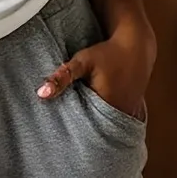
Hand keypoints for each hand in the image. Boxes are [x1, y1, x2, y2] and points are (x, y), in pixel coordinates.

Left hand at [37, 22, 154, 119]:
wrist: (136, 46)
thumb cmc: (108, 53)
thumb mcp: (83, 61)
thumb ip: (63, 76)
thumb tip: (41, 94)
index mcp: (106, 106)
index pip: (84, 127)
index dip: (70, 128)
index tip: (57, 130)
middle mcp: (120, 114)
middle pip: (96, 129)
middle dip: (82, 130)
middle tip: (64, 131)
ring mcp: (128, 114)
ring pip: (106, 126)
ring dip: (94, 124)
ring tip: (78, 128)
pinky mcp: (131, 110)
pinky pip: (115, 121)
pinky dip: (105, 120)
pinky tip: (94, 116)